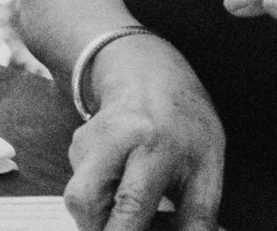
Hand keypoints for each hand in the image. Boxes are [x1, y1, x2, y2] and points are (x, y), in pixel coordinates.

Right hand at [64, 32, 222, 230]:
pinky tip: (122, 189)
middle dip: (95, 228)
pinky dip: (99, 199)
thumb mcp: (208, 165)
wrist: (144, 70)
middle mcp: (112, 141)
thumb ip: (198, 214)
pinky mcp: (76, 144)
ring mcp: (87, 140)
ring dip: (100, 214)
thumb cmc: (183, 120)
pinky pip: (81, 185)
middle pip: (82, 199)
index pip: (131, 202)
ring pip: (78, 194)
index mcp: (153, 145)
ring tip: (131, 211)